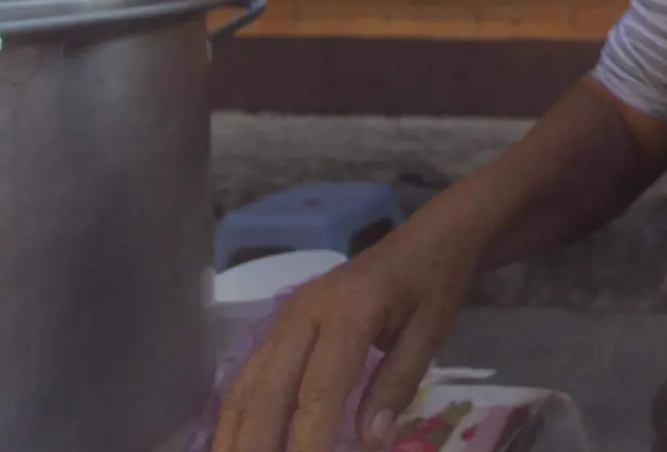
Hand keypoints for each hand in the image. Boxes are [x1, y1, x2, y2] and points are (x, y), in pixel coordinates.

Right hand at [214, 217, 480, 451]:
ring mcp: (286, 317)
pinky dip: (237, 413)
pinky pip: (250, 374)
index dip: (309, 440)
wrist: (427, 235)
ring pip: (248, 384)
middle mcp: (304, 312)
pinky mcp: (281, 325)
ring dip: (235, 433)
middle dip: (259, 444)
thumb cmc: (434, 281)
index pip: (320, 389)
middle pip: (270, 391)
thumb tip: (370, 441)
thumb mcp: (431, 331)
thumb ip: (398, 384)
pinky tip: (231, 440)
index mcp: (348, 310)